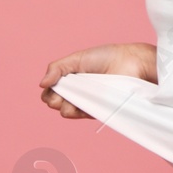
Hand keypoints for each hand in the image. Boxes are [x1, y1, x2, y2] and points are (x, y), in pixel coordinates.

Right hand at [38, 43, 157, 117]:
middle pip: (53, 103)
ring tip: (79, 92)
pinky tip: (85, 99)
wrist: (130, 63)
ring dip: (66, 103)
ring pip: (64, 112)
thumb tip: (41, 84)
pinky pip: (80, 115)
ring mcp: (86, 103)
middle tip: (68, 88)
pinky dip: (78, 109)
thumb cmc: (106, 57)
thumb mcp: (76, 59)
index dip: (49, 90)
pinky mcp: (97, 110)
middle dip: (55, 97)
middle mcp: (75, 93)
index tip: (56, 82)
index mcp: (69, 81)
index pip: (48, 93)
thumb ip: (56, 68)